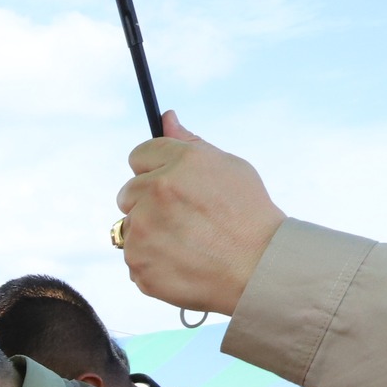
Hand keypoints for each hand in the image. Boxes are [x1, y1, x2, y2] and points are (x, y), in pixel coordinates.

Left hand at [116, 112, 286, 315]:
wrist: (259, 268)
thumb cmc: (249, 215)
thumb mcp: (229, 167)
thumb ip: (190, 144)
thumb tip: (166, 118)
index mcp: (179, 162)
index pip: (139, 155)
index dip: (154, 170)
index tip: (170, 186)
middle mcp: (156, 191)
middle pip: (127, 192)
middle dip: (147, 202)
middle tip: (182, 218)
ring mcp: (143, 229)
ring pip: (128, 227)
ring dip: (148, 233)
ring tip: (186, 242)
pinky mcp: (137, 262)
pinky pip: (133, 257)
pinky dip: (151, 261)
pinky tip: (180, 261)